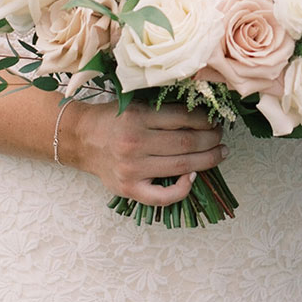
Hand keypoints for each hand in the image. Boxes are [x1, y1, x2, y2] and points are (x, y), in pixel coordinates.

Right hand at [62, 98, 225, 206]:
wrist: (81, 139)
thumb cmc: (112, 120)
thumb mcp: (136, 104)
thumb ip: (163, 110)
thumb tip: (202, 114)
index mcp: (138, 117)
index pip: (184, 118)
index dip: (206, 120)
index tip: (214, 120)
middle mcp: (135, 144)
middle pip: (187, 144)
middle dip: (212, 140)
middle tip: (220, 136)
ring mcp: (132, 170)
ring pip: (182, 166)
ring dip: (208, 160)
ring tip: (219, 153)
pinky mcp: (129, 189)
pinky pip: (163, 197)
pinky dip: (183, 189)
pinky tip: (193, 176)